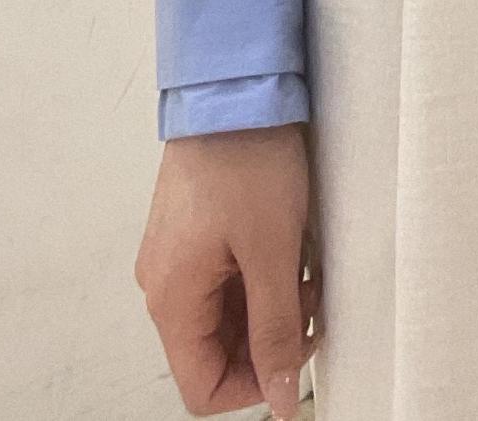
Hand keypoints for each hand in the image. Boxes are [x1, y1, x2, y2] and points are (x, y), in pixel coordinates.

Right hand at [133, 122, 320, 417]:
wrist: (235, 87)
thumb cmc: (246, 158)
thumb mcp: (274, 253)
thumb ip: (277, 331)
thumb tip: (278, 394)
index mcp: (172, 298)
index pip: (203, 386)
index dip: (256, 382)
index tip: (299, 352)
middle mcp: (166, 282)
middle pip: (217, 349)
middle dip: (272, 335)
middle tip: (311, 299)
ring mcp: (179, 254)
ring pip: (228, 312)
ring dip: (272, 302)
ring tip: (305, 265)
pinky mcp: (197, 229)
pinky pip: (229, 276)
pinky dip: (263, 273)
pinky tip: (292, 245)